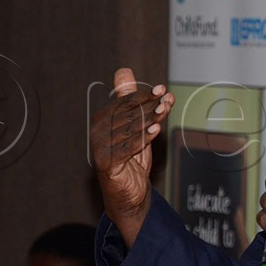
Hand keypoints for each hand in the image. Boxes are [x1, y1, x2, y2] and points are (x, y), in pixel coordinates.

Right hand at [90, 68, 174, 246]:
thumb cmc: (131, 159)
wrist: (128, 195)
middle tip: (168, 99)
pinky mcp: (106, 163)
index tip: (163, 89)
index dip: (145, 95)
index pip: (126, 103)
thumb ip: (130, 100)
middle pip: (129, 114)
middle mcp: (98, 131)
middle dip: (151, 106)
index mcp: (103, 119)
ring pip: (130, 129)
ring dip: (150, 119)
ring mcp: (100, 148)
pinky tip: (155, 130)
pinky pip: (127, 148)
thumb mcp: (134, 127)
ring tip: (165, 111)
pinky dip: (142, 138)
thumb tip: (123, 71)